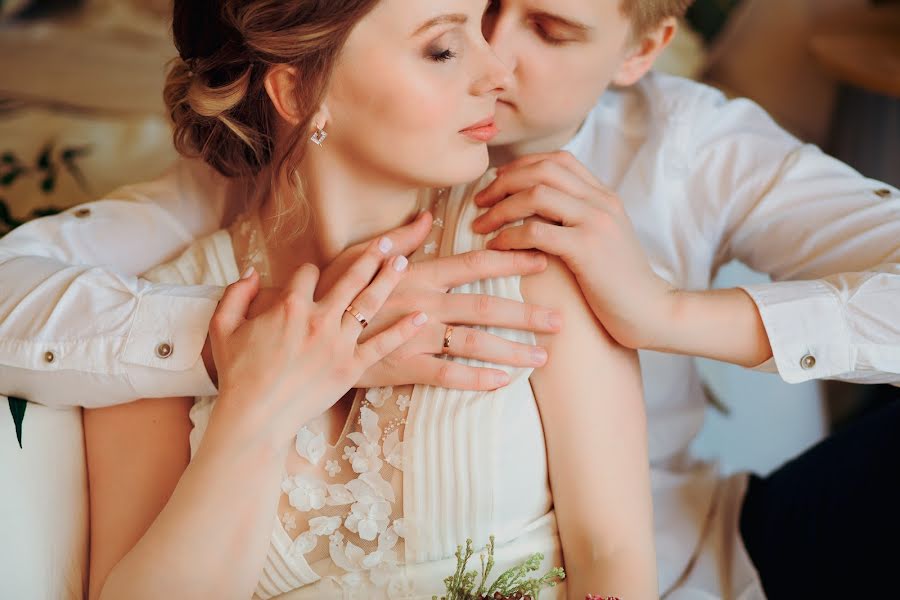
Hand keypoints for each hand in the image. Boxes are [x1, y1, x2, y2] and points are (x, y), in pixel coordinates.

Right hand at [203, 212, 561, 389]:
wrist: (299, 332)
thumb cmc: (330, 290)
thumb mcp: (358, 256)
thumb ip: (397, 239)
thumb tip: (425, 218)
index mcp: (416, 274)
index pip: (474, 264)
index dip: (512, 260)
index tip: (546, 258)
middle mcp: (421, 304)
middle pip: (483, 308)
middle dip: (525, 314)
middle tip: (562, 321)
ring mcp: (411, 337)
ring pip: (471, 344)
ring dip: (510, 351)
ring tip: (544, 358)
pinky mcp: (400, 367)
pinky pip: (444, 375)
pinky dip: (474, 379)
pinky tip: (503, 383)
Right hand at [207, 236, 427, 447]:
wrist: (255, 417)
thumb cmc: (237, 375)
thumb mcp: (223, 328)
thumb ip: (236, 294)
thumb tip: (251, 272)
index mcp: (290, 306)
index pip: (308, 274)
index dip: (310, 271)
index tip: (313, 274)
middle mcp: (319, 319)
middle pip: (350, 279)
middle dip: (369, 257)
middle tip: (386, 244)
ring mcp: (338, 344)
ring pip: (369, 304)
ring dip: (388, 280)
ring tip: (403, 263)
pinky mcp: (351, 368)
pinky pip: (382, 345)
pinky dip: (403, 330)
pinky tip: (420, 316)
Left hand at [472, 151, 675, 349]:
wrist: (653, 311)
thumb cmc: (620, 285)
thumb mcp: (602, 241)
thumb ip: (577, 220)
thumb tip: (535, 212)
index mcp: (604, 197)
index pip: (558, 160)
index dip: (521, 166)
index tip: (497, 183)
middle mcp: (601, 202)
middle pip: (542, 169)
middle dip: (503, 182)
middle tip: (479, 201)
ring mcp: (596, 222)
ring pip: (536, 194)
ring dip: (500, 207)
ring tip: (481, 225)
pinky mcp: (587, 248)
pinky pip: (536, 230)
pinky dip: (509, 236)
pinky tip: (496, 247)